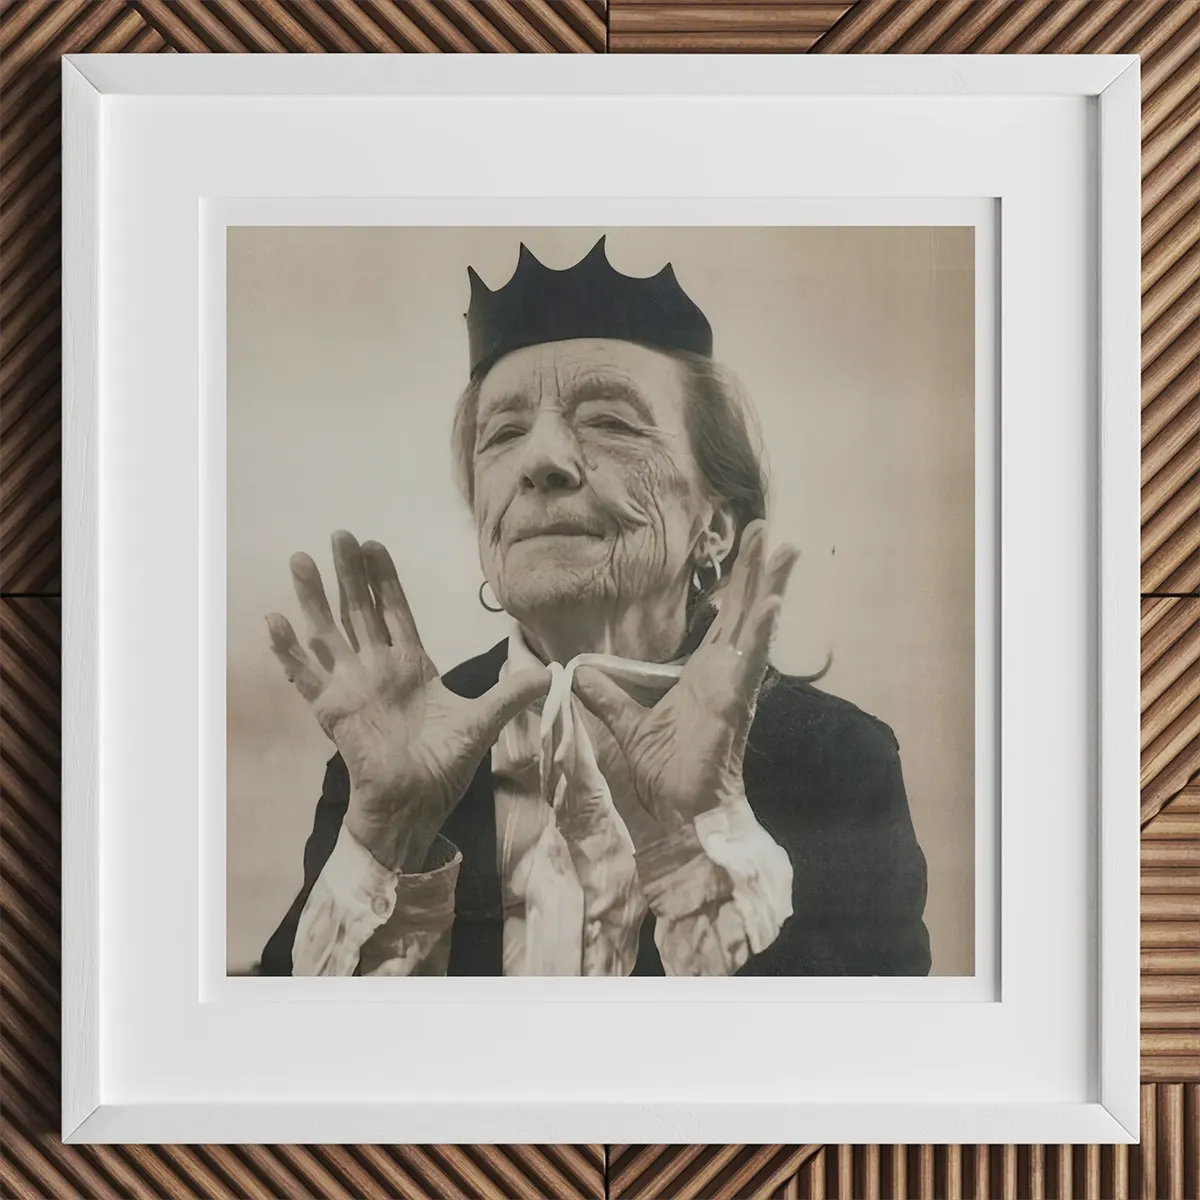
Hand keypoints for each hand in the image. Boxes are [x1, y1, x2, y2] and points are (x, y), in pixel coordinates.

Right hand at [266, 530, 548, 871]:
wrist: (417, 806)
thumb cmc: (444, 766)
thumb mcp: (483, 722)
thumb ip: (512, 693)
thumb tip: (551, 672)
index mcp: (410, 665)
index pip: (394, 610)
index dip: (385, 579)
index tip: (375, 545)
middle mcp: (377, 668)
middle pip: (360, 609)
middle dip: (350, 572)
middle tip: (340, 533)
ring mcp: (351, 685)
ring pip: (328, 630)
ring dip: (313, 596)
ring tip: (299, 558)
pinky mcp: (332, 708)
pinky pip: (304, 673)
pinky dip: (288, 648)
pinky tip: (274, 619)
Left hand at [571, 520, 796, 833]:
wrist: (683, 810)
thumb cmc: (668, 772)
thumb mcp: (628, 725)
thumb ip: (607, 696)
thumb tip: (579, 671)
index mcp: (705, 673)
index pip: (723, 618)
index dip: (733, 583)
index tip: (741, 548)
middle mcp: (726, 672)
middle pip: (744, 609)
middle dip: (755, 568)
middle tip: (766, 527)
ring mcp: (735, 683)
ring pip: (755, 625)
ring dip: (770, 586)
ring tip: (785, 550)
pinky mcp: (735, 700)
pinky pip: (751, 660)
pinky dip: (761, 630)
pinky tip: (772, 602)